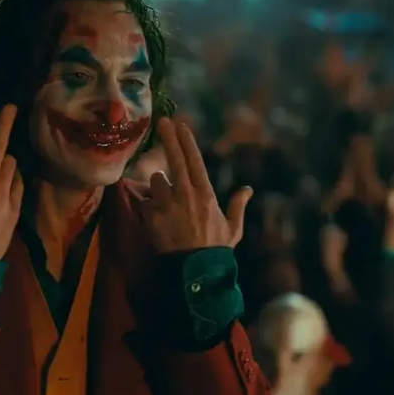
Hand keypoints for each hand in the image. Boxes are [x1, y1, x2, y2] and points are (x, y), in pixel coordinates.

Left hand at [142, 118, 252, 252]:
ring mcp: (167, 204)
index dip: (187, 140)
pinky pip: (146, 201)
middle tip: (161, 122)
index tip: (181, 124)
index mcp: (205, 194)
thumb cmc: (215, 251)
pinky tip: (156, 217)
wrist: (194, 272)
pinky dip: (149, 206)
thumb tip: (248, 190)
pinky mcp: (151, 216)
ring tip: (167, 202)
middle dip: (168, 137)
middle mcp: (186, 195)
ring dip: (159, 186)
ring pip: (156, 181)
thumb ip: (238, 206)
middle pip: (173, 159)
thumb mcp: (232, 229)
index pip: (195, 160)